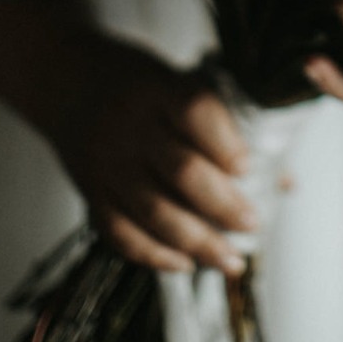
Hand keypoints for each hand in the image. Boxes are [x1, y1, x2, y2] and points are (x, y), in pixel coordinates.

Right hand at [44, 32, 254, 274]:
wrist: (62, 77)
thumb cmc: (135, 79)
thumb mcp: (174, 77)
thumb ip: (218, 122)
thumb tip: (280, 177)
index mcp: (156, 87)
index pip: (196, 112)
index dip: (226, 143)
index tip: (249, 168)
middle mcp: (129, 126)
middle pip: (181, 171)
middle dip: (223, 205)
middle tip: (252, 223)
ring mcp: (106, 162)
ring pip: (154, 212)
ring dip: (198, 242)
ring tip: (231, 260)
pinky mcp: (90, 190)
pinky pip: (120, 232)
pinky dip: (153, 254)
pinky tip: (184, 263)